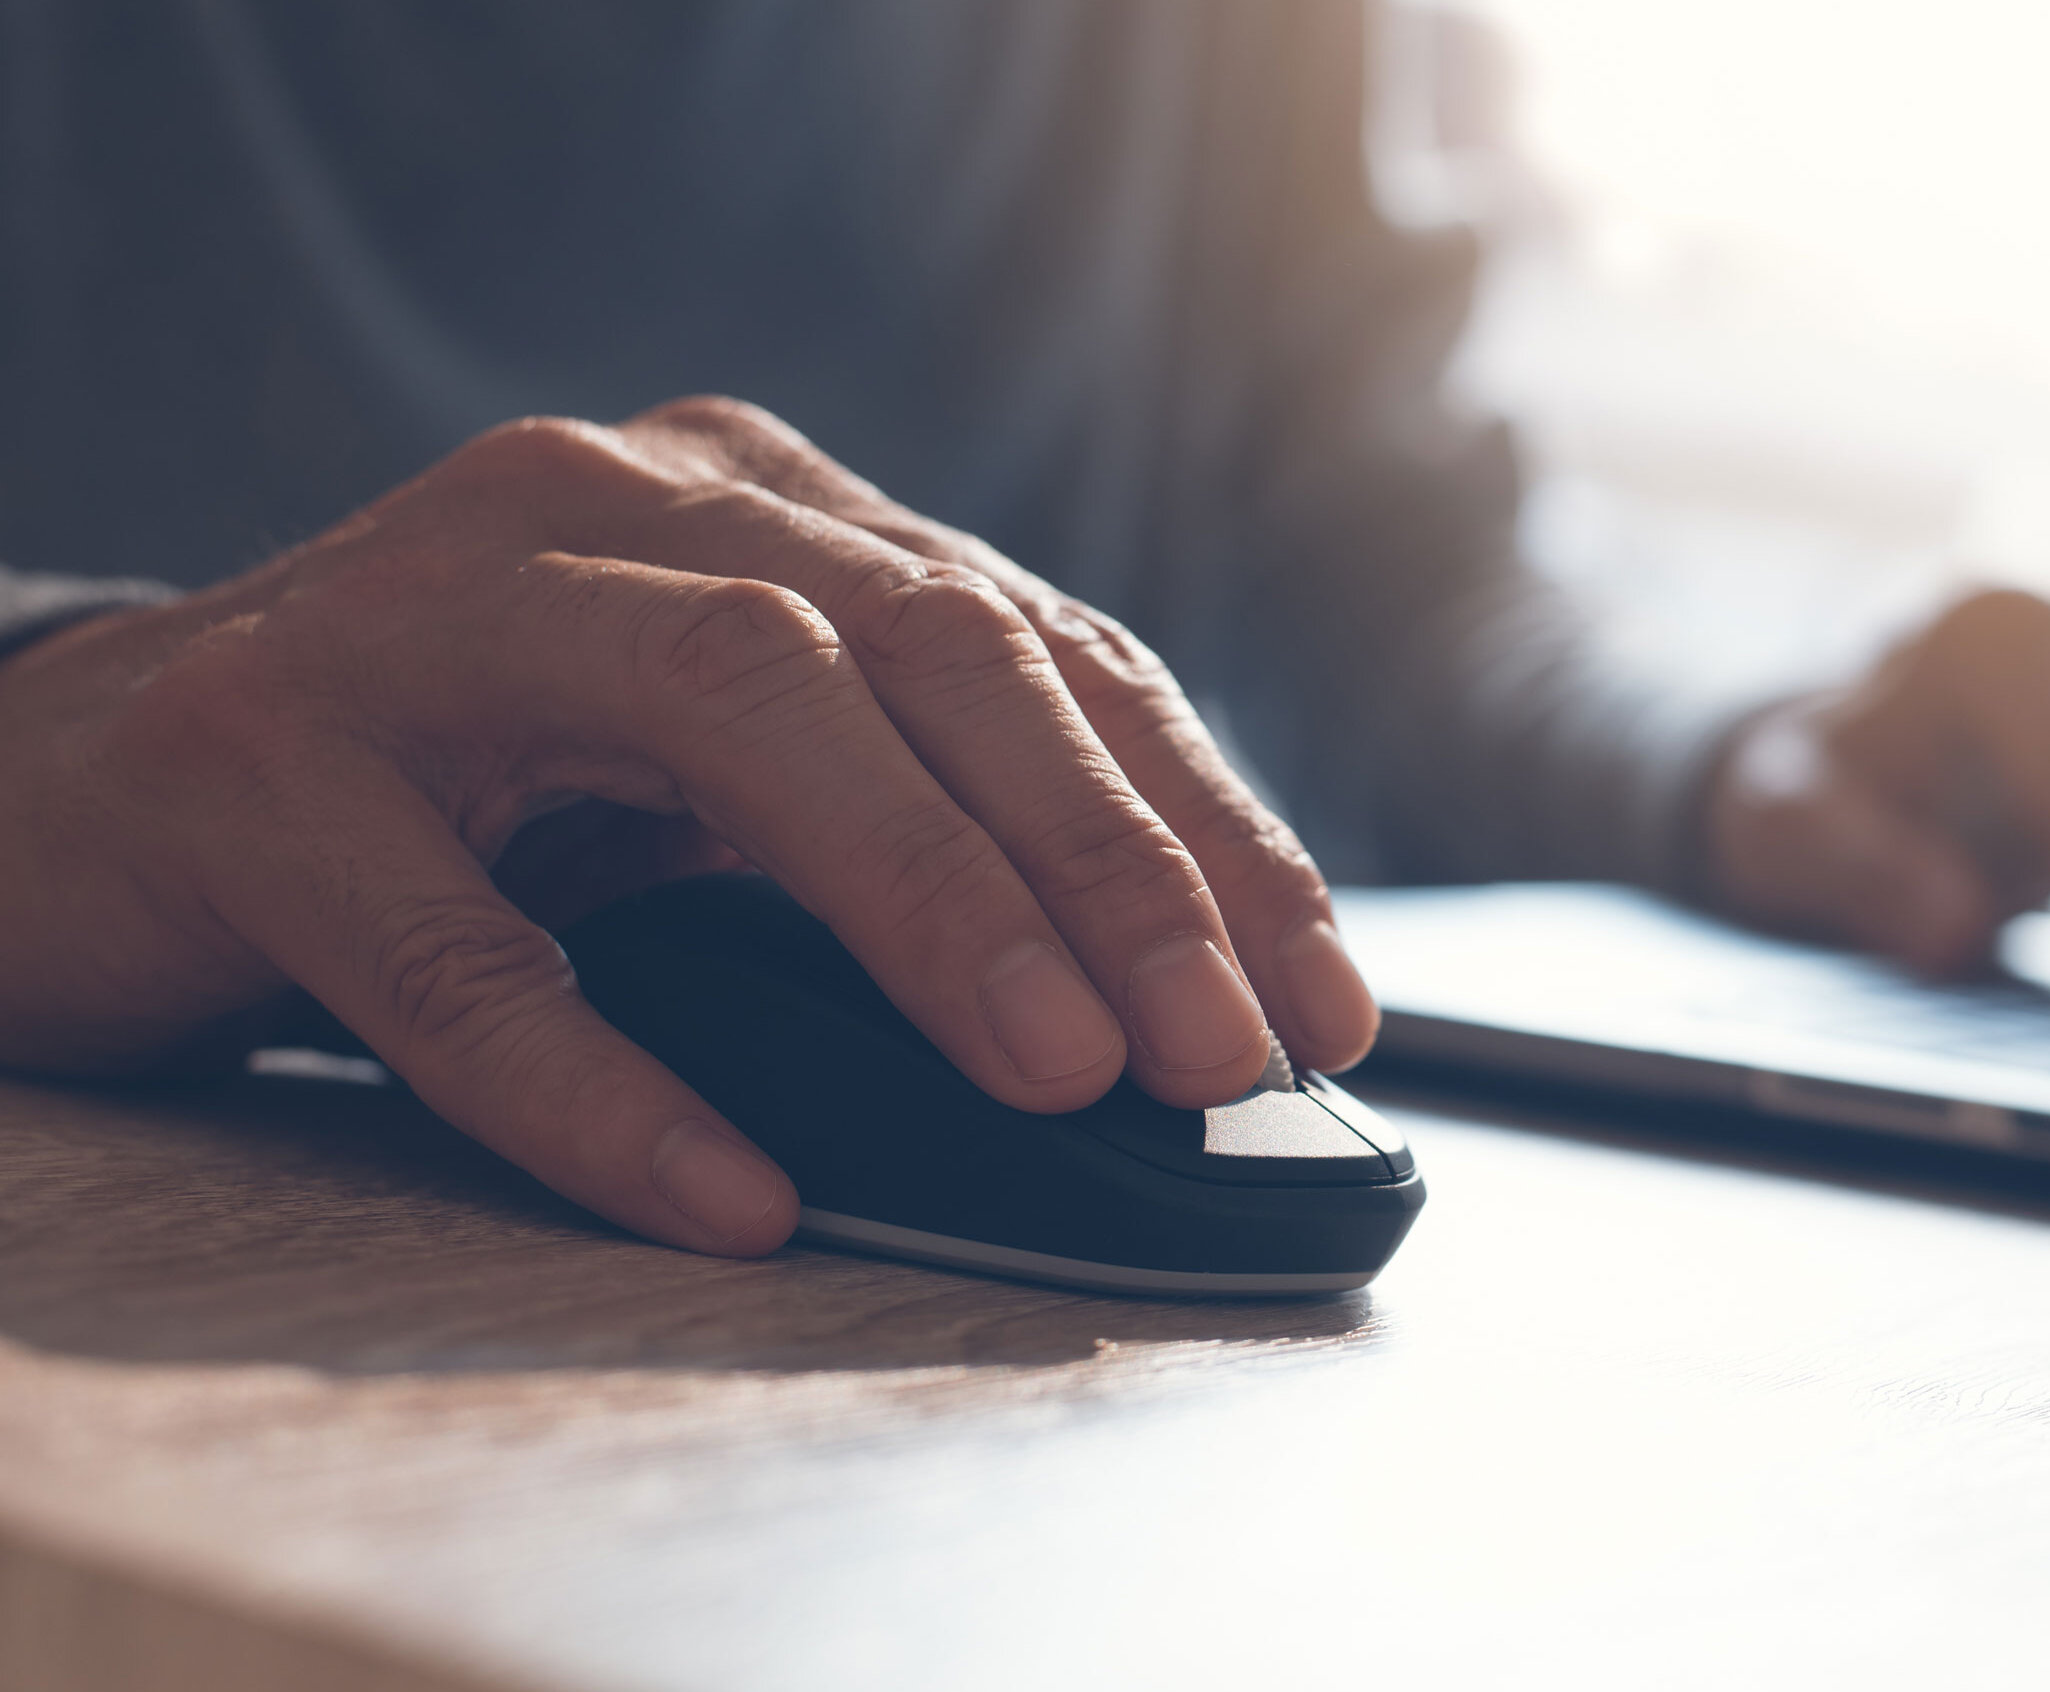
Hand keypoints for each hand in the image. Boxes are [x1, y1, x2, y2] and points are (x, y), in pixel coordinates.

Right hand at [0, 397, 1377, 1254]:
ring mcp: (424, 614)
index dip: (1195, 818)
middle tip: (1221, 1046)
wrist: (83, 778)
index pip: (1035, 645)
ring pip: (732, 710)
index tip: (1321, 990)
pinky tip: (739, 1191)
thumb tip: (1148, 1012)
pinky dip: (613, 1082)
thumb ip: (891, 829)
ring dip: (922, 899)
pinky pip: (463, 946)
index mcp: (755, 505)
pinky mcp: (256, 762)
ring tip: (1054, 1075)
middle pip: (921, 649)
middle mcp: (612, 507)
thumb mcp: (703, 784)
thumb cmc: (452, 789)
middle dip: (1105, 856)